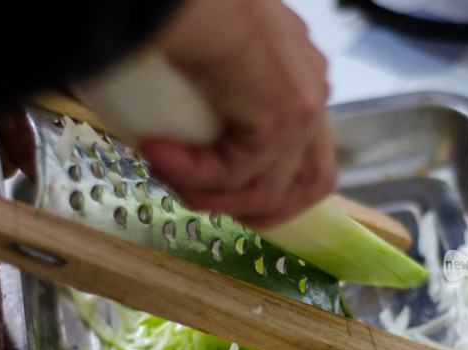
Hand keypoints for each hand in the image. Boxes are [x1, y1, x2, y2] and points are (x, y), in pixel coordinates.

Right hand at [137, 0, 337, 228]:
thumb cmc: (186, 11)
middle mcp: (311, 92)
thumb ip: (215, 94)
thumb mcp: (210, 54)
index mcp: (300, 75)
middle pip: (309, 183)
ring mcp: (303, 109)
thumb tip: (170, 131)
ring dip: (209, 195)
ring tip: (162, 174)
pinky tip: (155, 155)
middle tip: (203, 202)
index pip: (305, 151)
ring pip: (266, 190)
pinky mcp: (282, 122)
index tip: (220, 191)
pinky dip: (192, 175)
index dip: (267, 186)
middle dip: (258, 211)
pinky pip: (235, 173)